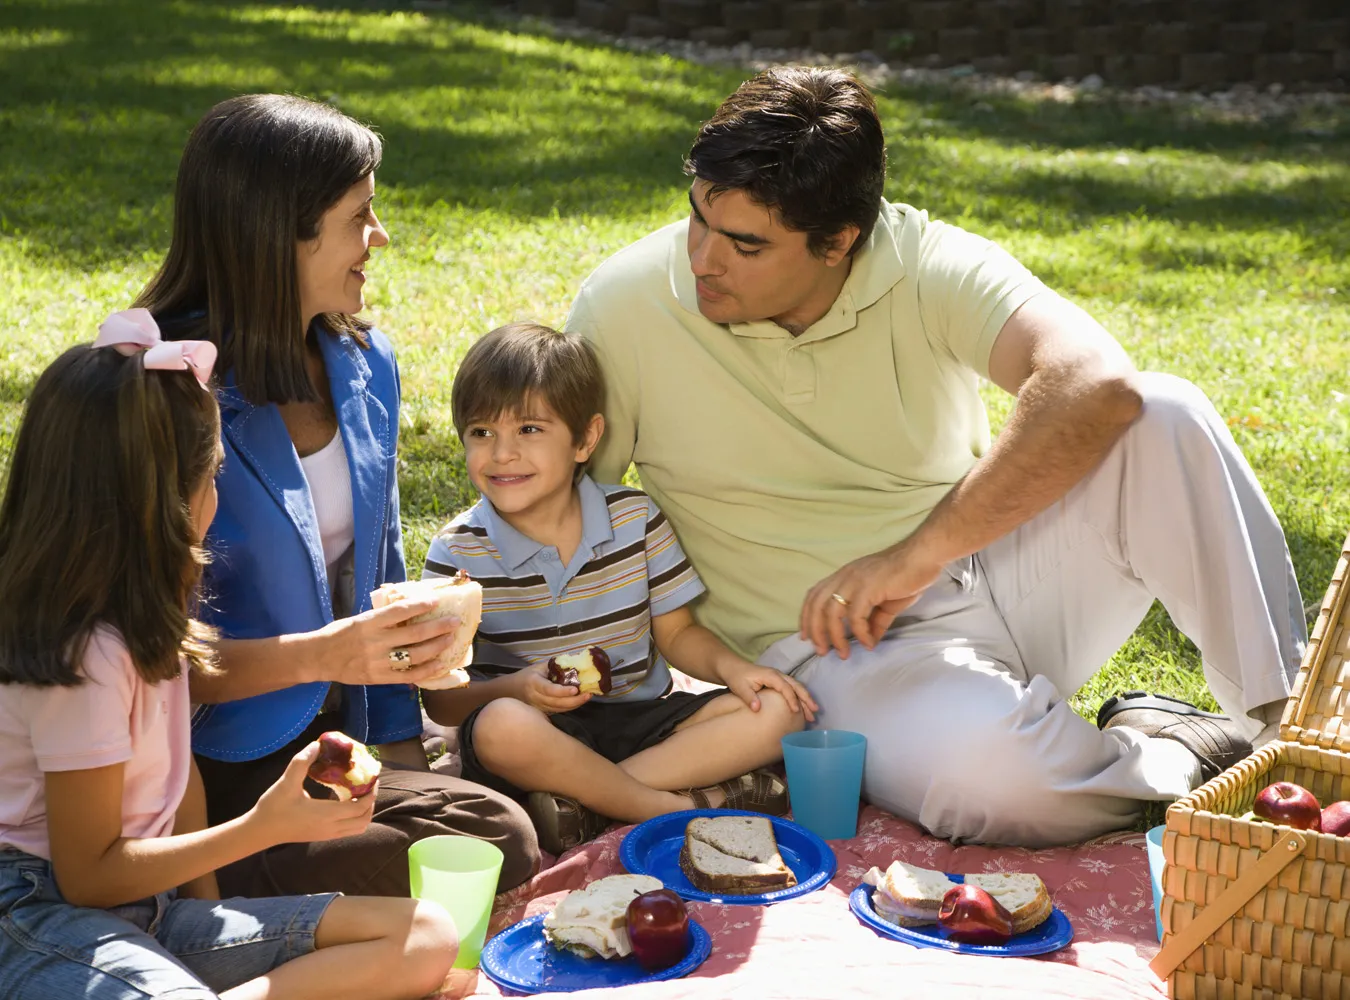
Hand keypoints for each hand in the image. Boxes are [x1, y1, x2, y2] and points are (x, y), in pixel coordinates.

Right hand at [250, 743, 375, 845]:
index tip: (373, 777)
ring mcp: (327, 835)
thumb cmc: (273, 807)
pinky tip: (346, 802)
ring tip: (360, 793)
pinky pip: (348, 830)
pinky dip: (355, 818)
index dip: (371, 793)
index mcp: (326, 815)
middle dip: (371, 802)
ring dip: (365, 812)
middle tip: (369, 784)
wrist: (259, 831)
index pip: (360, 807)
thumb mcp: (286, 781)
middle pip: (364, 820)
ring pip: (358, 828)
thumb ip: (302, 762)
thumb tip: (317, 745)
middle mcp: (331, 828)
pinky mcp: (322, 836)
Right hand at [319, 597, 462, 686]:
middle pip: (414, 634)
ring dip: (437, 647)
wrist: (319, 658)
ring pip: (416, 655)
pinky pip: (409, 675)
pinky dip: (428, 670)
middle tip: (455, 621)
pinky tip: (440, 663)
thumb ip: (383, 618)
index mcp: (369, 623)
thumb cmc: (340, 634)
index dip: (420, 605)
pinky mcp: (380, 678)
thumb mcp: (359, 619)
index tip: (436, 601)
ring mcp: (378, 662)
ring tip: (450, 639)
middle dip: (438, 627)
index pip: (399, 611)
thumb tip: (411, 609)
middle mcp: (375, 642)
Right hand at [515, 664, 591, 714]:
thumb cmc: (527, 675)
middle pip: (556, 703)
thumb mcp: (539, 667)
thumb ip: (556, 666)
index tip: (576, 689)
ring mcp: (538, 707)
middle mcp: (535, 697)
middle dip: (574, 700)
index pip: (549, 690)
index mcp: (533, 683)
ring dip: (574, 705)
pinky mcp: (542, 712)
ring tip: (587, 697)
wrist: (510, 690)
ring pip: (558, 709)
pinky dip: (569, 707)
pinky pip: (558, 711)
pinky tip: (579, 701)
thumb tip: (576, 662)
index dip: (563, 691)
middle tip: (588, 694)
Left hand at [721, 663, 817, 722]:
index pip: (785, 687)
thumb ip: (749, 697)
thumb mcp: (739, 687)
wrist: (732, 667)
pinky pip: (792, 689)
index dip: (791, 699)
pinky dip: (800, 697)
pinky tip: (804, 707)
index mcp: (770, 675)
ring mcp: (779, 678)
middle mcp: (777, 675)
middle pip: (796, 685)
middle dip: (806, 698)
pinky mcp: (777, 682)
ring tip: (814, 712)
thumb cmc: (736, 677)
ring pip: (796, 687)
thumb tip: (757, 709)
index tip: (796, 711)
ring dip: (806, 699)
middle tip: (814, 711)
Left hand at [800, 542, 943, 658]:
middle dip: (815, 631)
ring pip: (832, 612)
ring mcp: (855, 581)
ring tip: (843, 653)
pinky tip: (869, 643)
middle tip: (822, 651)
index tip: (808, 637)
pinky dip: (860, 633)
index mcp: (844, 577)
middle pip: (817, 605)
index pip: (814, 595)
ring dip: (834, 636)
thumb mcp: (887, 602)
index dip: (807, 616)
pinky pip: (856, 615)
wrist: (924, 558)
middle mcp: (844, 577)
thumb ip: (875, 620)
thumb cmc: (907, 576)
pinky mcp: (868, 587)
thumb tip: (871, 641)